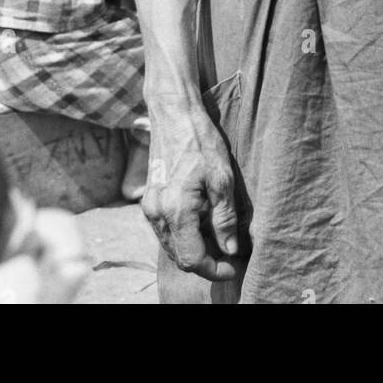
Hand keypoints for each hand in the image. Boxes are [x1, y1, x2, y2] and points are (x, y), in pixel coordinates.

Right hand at [143, 107, 240, 282]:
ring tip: (218, 235)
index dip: (215, 269)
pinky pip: (165, 230)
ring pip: (171, 245)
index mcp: (175, 209)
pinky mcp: (148, 199)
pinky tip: (201, 220)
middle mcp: (157, 213)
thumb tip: (230, 250)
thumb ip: (224, 218)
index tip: (233, 265)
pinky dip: (183, 234)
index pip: (192, 259)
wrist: (173, 113)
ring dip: (194, 248)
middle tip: (229, 252)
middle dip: (206, 261)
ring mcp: (149, 207)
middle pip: (180, 257)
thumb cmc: (200, 140)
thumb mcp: (221, 178)